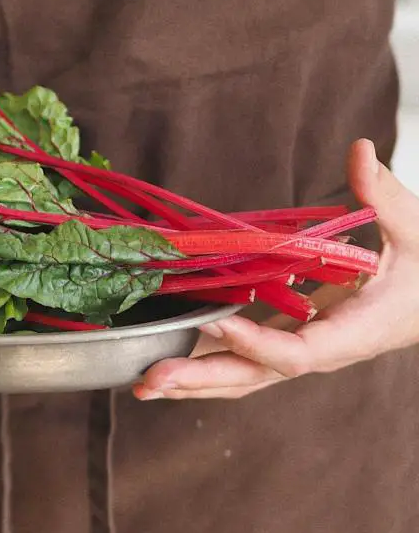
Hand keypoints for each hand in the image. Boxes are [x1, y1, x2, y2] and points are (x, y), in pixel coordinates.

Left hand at [135, 139, 418, 399]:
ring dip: (191, 380)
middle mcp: (320, 351)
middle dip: (200, 380)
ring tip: (141, 383)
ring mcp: (300, 350)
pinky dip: (203, 363)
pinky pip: (241, 360)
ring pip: (241, 375)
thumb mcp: (416, 230)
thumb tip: (362, 150)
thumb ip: (386, 196)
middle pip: (254, 375)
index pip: (297, 351)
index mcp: (353, 332)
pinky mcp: (287, 341)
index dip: (255, 341)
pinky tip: (163, 363)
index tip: (217, 321)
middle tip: (149, 380)